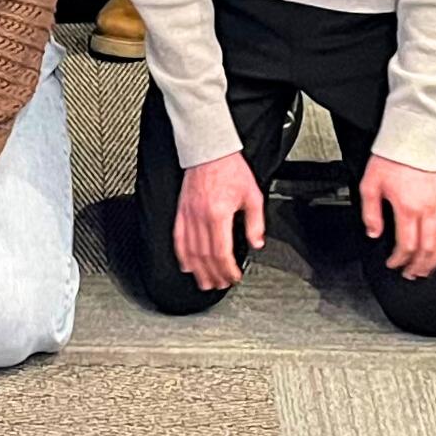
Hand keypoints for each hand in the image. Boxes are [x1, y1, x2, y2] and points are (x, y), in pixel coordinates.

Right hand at [173, 149, 269, 293]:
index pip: (221, 252)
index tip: (234, 276)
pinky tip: (187, 265)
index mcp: (219, 215)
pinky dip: (182, 255)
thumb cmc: (230, 169)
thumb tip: (257, 242)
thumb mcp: (252, 195)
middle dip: (214, 274)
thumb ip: (255, 222)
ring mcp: (188, 215)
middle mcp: (201, 217)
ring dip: (198, 270)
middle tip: (221, 285)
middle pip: (205, 256)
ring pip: (190, 251)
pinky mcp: (181, 211)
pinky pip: (178, 238)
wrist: (210, 151)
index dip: (228, 269)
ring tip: (205, 282)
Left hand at [354, 152, 435, 279]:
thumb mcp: (369, 185)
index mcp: (407, 208)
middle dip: (419, 266)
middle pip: (427, 249)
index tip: (393, 264)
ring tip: (428, 269)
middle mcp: (426, 209)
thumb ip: (371, 213)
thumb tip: (373, 233)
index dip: (399, 260)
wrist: (412, 139)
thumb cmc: (391, 158)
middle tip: (411, 274)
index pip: (406, 245)